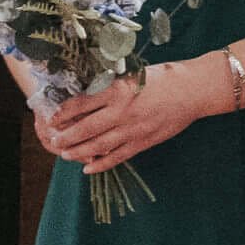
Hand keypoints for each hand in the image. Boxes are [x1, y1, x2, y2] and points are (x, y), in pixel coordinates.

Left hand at [39, 58, 221, 172]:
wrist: (193, 90)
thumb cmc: (164, 77)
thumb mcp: (133, 74)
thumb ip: (112, 86)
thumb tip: (87, 95)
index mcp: (117, 90)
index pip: (82, 103)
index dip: (64, 112)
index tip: (52, 118)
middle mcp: (122, 111)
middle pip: (86, 128)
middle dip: (66, 136)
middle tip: (53, 140)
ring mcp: (133, 129)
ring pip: (98, 145)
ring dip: (79, 152)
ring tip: (65, 155)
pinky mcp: (143, 141)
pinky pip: (118, 156)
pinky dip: (101, 164)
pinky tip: (88, 169)